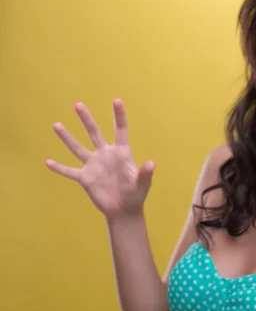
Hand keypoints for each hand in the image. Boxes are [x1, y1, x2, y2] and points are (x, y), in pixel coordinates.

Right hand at [46, 99, 154, 218]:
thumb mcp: (142, 185)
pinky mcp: (85, 178)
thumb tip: (151, 163)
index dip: (119, 115)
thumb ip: (145, 174)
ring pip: (78, 148)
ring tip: (56, 124)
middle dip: (86, 119)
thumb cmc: (136, 196)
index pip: (120, 130)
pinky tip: (48, 162)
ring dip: (67, 137)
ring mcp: (94, 165)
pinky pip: (69, 171)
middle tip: (78, 104)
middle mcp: (105, 155)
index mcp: (121, 153)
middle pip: (94, 133)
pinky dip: (59, 168)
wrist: (123, 210)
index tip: (117, 100)